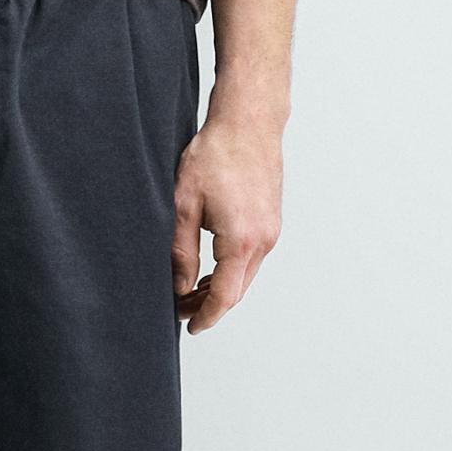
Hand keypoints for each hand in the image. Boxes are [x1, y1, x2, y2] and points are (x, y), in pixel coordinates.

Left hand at [172, 103, 283, 331]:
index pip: (225, 296)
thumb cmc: (214, 155)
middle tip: (180, 309)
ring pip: (246, 274)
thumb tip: (179, 286)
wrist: (248, 122)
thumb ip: (180, 251)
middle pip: (238, 290)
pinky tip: (211, 266)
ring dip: (221, 287)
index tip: (190, 328)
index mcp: (242, 240)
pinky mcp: (272, 220)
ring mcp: (272, 230)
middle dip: (210, 305)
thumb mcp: (183, 204)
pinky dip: (232, 269)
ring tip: (191, 290)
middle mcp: (264, 240)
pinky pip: (252, 257)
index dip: (206, 316)